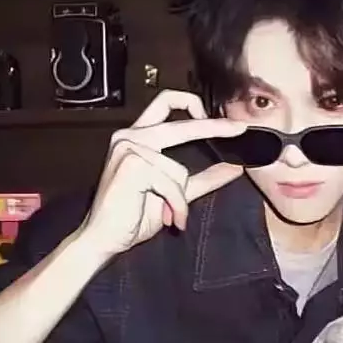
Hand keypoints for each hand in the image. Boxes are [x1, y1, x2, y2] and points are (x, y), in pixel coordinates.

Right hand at [77, 89, 247, 260]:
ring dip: (180, 198)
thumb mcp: (177, 193)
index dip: (193, 104)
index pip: (166, 103)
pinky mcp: (131, 165)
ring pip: (178, 169)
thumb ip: (204, 178)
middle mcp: (131, 137)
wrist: (104, 239)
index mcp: (139, 137)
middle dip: (214, 127)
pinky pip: (172, 185)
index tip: (220, 118)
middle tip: (238, 128)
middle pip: (181, 124)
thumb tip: (235, 167)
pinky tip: (169, 217)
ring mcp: (128, 149)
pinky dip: (176, 205)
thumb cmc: (133, 215)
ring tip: (170, 213)